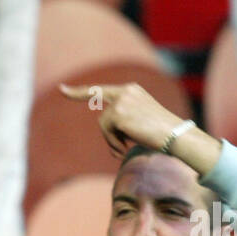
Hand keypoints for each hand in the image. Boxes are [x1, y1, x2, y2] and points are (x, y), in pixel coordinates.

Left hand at [59, 82, 222, 174]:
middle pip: (95, 95)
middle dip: (76, 93)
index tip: (63, 89)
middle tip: (61, 89)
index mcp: (132, 90)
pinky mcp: (119, 113)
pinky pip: (107, 132)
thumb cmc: (161, 133)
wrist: (175, 135)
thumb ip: (122, 123)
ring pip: (103, 123)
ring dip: (111, 139)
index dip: (82, 91)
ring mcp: (122, 101)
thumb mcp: (139, 122)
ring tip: (126, 146)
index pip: (103, 90)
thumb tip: (110, 139)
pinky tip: (126, 146)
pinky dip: (114, 143)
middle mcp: (126, 91)